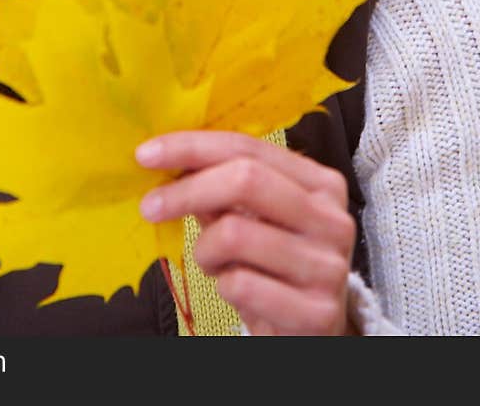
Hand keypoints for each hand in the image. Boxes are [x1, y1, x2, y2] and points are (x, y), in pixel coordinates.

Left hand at [136, 130, 355, 335]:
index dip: (193, 147)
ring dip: (205, 250)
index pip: (249, 148)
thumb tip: (170, 161)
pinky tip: (234, 288)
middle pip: (245, 180)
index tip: (147, 154)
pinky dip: (223, 285)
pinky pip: (241, 285)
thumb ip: (223, 189)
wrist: (314, 333)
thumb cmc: (277, 267)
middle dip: (187, 190)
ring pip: (235, 234)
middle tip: (151, 206)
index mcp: (320, 183)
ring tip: (212, 261)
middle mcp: (332, 219)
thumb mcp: (255, 220)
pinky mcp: (318, 312)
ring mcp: (329, 266)